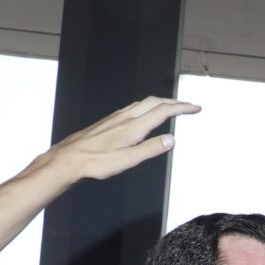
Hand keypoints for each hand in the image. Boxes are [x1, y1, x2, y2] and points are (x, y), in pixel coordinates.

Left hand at [34, 96, 200, 182]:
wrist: (69, 159)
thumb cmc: (96, 162)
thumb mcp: (127, 160)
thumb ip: (150, 149)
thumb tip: (171, 140)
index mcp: (133, 127)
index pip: (163, 111)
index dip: (182, 108)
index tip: (195, 108)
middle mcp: (125, 118)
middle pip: (154, 102)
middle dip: (174, 102)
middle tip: (188, 106)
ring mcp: (116, 118)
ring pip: (143, 103)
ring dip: (160, 103)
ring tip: (171, 108)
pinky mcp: (109, 121)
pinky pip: (132, 108)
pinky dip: (146, 107)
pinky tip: (144, 114)